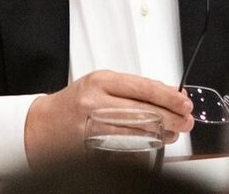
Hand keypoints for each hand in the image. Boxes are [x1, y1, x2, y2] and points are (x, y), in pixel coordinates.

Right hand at [24, 70, 192, 168]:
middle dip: (170, 117)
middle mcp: (95, 101)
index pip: (142, 87)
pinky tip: (154, 144)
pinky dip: (143, 146)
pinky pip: (123, 147)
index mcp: (100, 81)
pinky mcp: (91, 146)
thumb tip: (168, 93)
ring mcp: (92, 126)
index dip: (167, 96)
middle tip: (186, 121)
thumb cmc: (75, 103)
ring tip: (174, 133)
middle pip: (142, 110)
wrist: (42, 124)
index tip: (184, 102)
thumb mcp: (101, 85)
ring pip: (136, 130)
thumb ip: (133, 88)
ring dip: (161, 133)